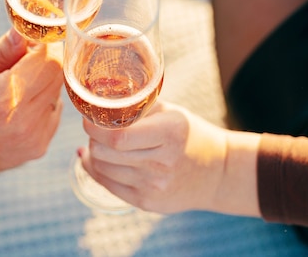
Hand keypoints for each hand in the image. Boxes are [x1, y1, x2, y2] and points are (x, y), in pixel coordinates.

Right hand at [0, 28, 63, 210]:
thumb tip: (24, 30)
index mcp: (2, 101)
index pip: (47, 60)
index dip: (40, 42)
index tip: (27, 37)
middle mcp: (25, 123)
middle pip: (57, 75)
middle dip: (43, 59)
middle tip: (17, 56)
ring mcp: (34, 139)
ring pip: (57, 92)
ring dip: (41, 80)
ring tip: (9, 84)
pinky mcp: (37, 148)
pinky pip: (52, 111)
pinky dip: (40, 100)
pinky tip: (14, 103)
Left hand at [79, 100, 257, 214]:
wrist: (218, 172)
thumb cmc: (188, 134)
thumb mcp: (170, 112)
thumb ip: (136, 106)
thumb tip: (97, 104)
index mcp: (170, 132)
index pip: (117, 136)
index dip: (94, 126)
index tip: (89, 117)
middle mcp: (162, 162)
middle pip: (103, 153)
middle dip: (92, 138)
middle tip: (95, 129)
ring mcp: (154, 186)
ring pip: (102, 169)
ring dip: (95, 154)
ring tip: (102, 144)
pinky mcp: (147, 203)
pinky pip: (107, 186)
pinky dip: (99, 170)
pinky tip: (102, 160)